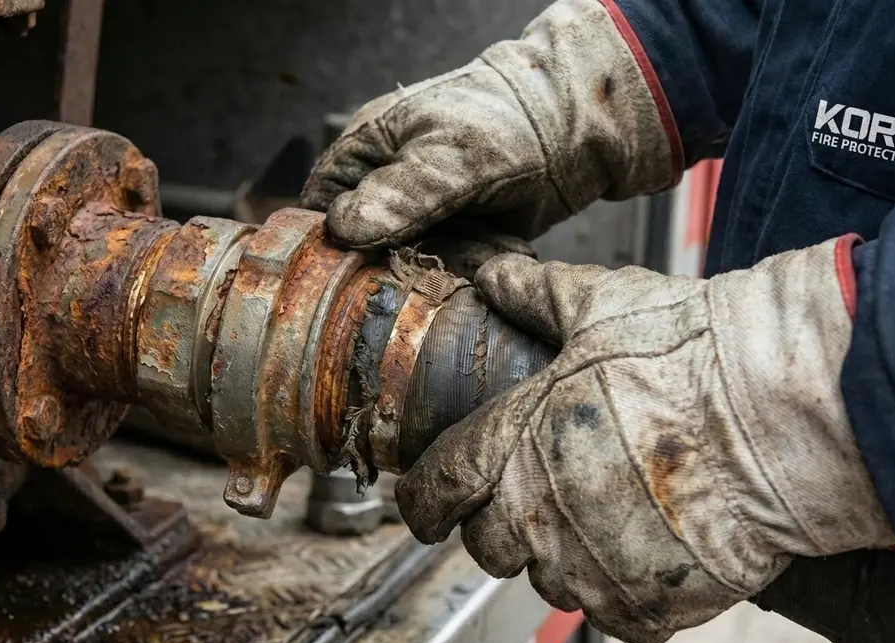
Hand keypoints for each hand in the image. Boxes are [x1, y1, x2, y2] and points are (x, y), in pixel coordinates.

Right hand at [301, 0, 678, 249]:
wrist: (572, 129)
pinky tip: (501, 247)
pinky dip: (472, 264)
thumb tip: (342, 229)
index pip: (322, 205)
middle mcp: (386, 185)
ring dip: (447, 264)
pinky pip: (445, 268)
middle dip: (400, 262)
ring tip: (487, 243)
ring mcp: (420, 214)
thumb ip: (399, 196)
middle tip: (441, 259)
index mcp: (366, 150)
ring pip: (407, 263)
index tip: (357, 269)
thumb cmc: (507, 122)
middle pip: (362, 245)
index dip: (331, 241)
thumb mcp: (450, 158)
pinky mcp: (452, 237)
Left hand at [394, 236, 894, 642]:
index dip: (425, 502)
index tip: (429, 508)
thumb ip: (536, 295)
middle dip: (500, 527)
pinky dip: (624, 593)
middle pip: (488, 547)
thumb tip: (496, 277)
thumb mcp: (599, 304)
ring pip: (549, 584)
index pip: (439, 490)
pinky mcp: (650, 603)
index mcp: (511, 445)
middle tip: (535, 500)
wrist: (781, 411)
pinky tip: (647, 553)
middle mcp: (539, 516)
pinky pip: (616, 617)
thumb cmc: (690, 356)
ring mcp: (593, 568)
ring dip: (563, 558)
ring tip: (603, 518)